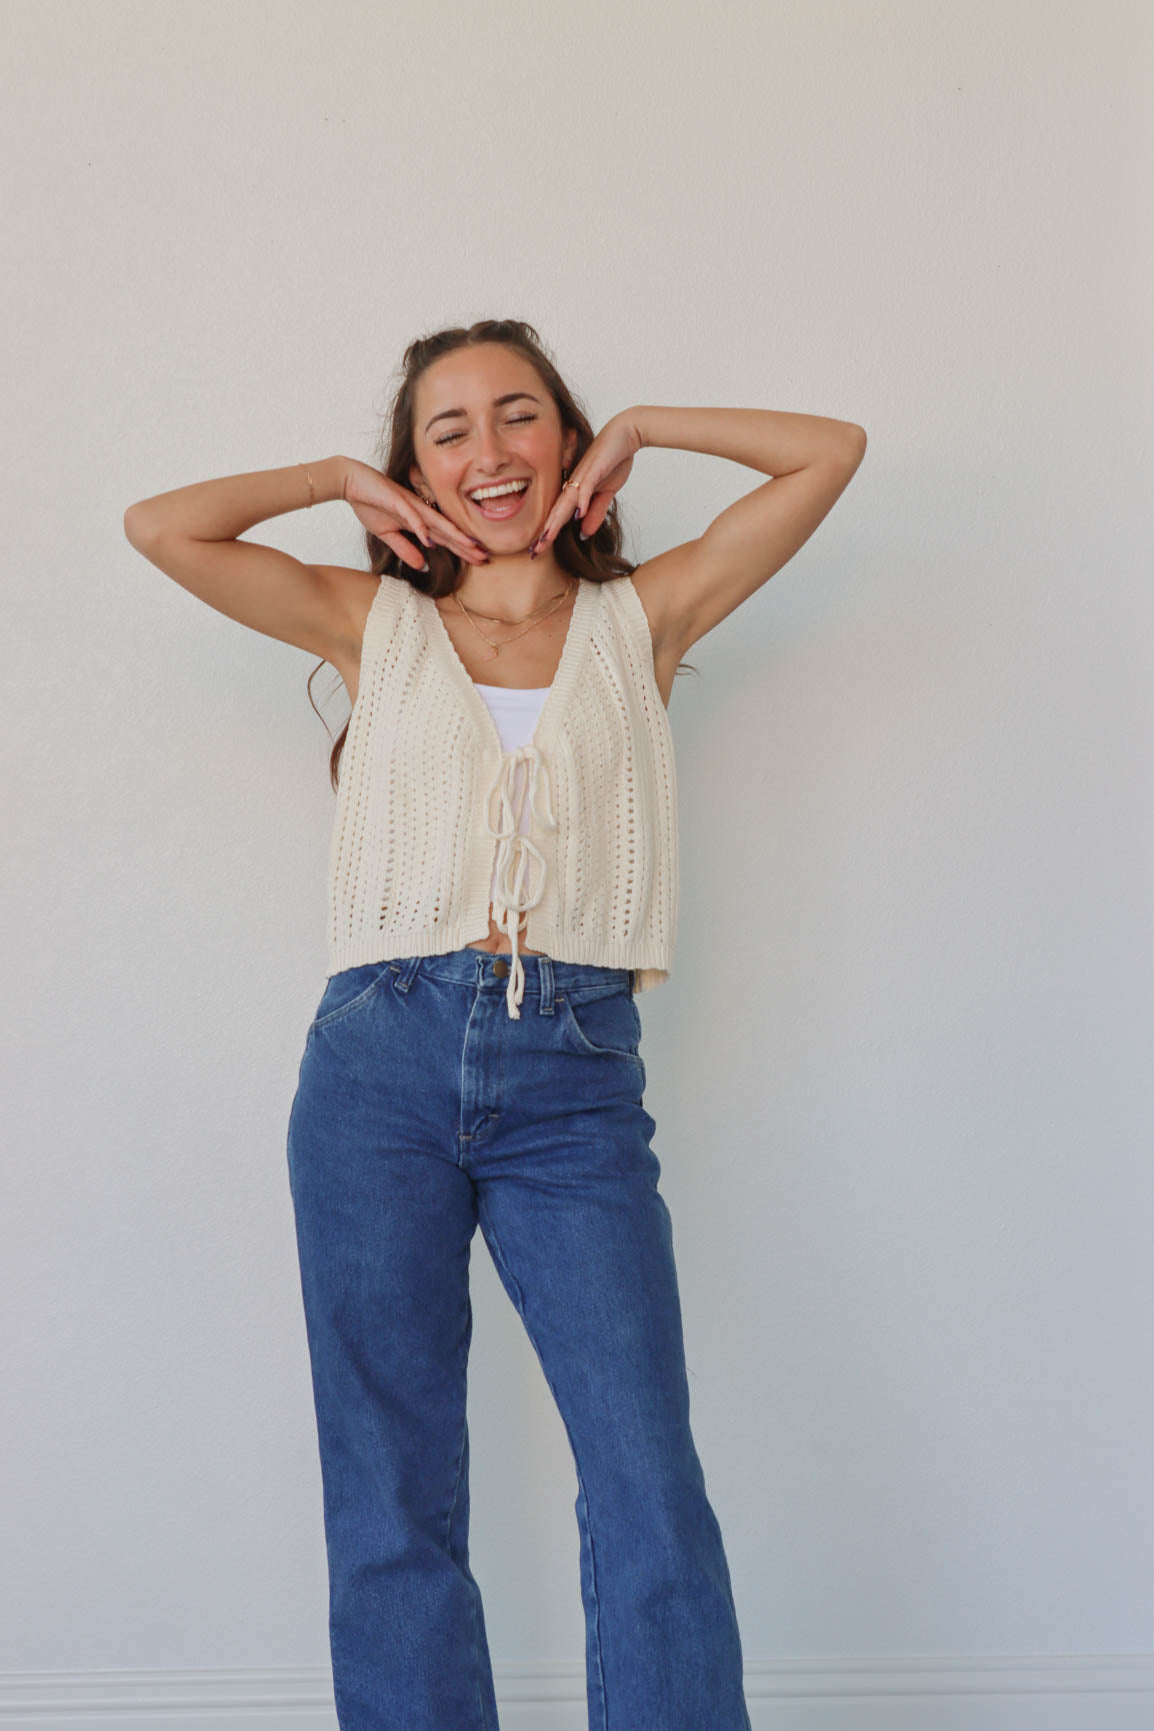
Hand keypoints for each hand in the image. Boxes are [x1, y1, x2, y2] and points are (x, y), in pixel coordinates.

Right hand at [341, 459, 488, 569]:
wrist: (351, 481)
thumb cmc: (370, 503)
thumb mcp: (388, 534)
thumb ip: (405, 548)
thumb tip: (422, 565)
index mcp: (419, 520)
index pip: (445, 538)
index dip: (462, 549)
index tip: (480, 561)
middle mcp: (420, 512)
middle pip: (447, 531)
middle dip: (466, 545)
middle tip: (486, 558)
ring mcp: (410, 505)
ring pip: (437, 522)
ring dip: (453, 535)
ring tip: (470, 546)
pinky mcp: (396, 499)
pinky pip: (410, 515)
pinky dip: (420, 527)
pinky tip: (430, 539)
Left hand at [530, 412, 642, 557]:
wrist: (625, 435)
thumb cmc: (613, 461)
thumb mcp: (606, 493)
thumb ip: (595, 512)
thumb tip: (583, 532)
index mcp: (575, 491)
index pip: (558, 516)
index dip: (548, 533)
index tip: (537, 551)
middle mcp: (574, 484)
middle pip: (557, 512)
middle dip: (545, 533)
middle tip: (533, 552)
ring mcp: (583, 476)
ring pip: (566, 501)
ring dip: (556, 521)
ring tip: (546, 538)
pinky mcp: (595, 468)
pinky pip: (587, 486)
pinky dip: (582, 501)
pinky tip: (577, 515)